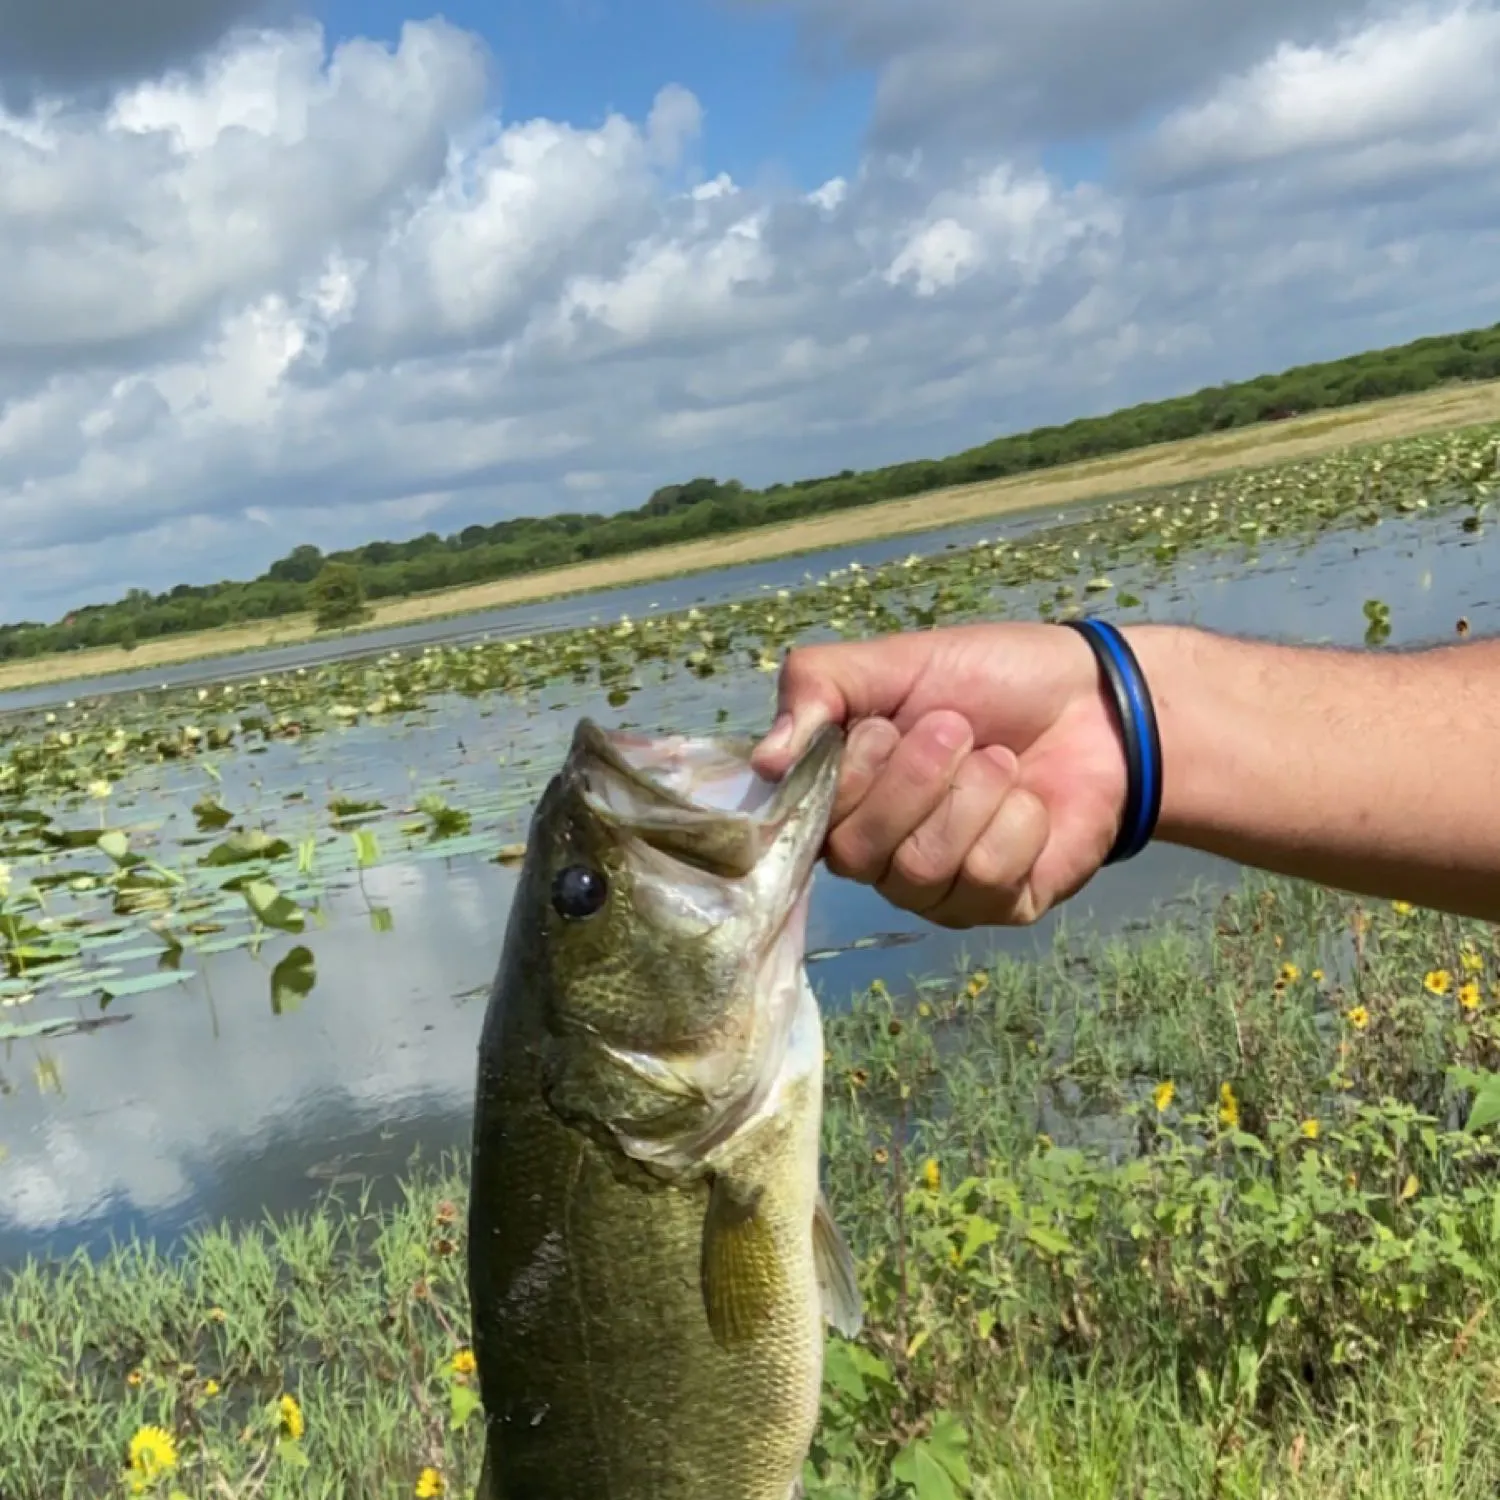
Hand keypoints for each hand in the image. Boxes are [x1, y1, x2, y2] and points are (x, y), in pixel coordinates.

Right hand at [751, 622, 1141, 926]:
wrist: (1094, 701)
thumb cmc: (987, 679)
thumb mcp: (893, 661)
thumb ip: (817, 688)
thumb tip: (763, 760)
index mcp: (842, 797)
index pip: (805, 820)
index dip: (849, 775)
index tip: (883, 726)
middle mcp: (878, 853)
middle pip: (859, 853)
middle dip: (916, 777)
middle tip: (956, 728)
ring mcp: (936, 888)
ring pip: (921, 869)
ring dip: (971, 795)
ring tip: (1000, 760)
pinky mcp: (997, 906)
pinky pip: (985, 878)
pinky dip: (1017, 821)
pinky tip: (1031, 800)